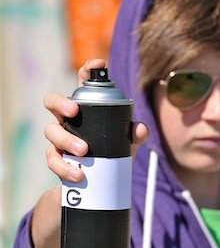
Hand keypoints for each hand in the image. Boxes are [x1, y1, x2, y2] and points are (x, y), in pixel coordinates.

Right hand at [44, 59, 148, 181]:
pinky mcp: (55, 159)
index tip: (99, 64)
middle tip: (74, 111)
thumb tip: (140, 129)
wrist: (95, 183)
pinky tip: (77, 174)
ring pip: (50, 131)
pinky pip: (53, 160)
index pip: (83, 83)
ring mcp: (58, 138)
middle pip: (52, 101)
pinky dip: (64, 168)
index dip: (88, 70)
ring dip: (66, 139)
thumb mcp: (126, 145)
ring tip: (83, 151)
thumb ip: (134, 136)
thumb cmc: (110, 154)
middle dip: (60, 102)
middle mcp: (67, 120)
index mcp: (86, 109)